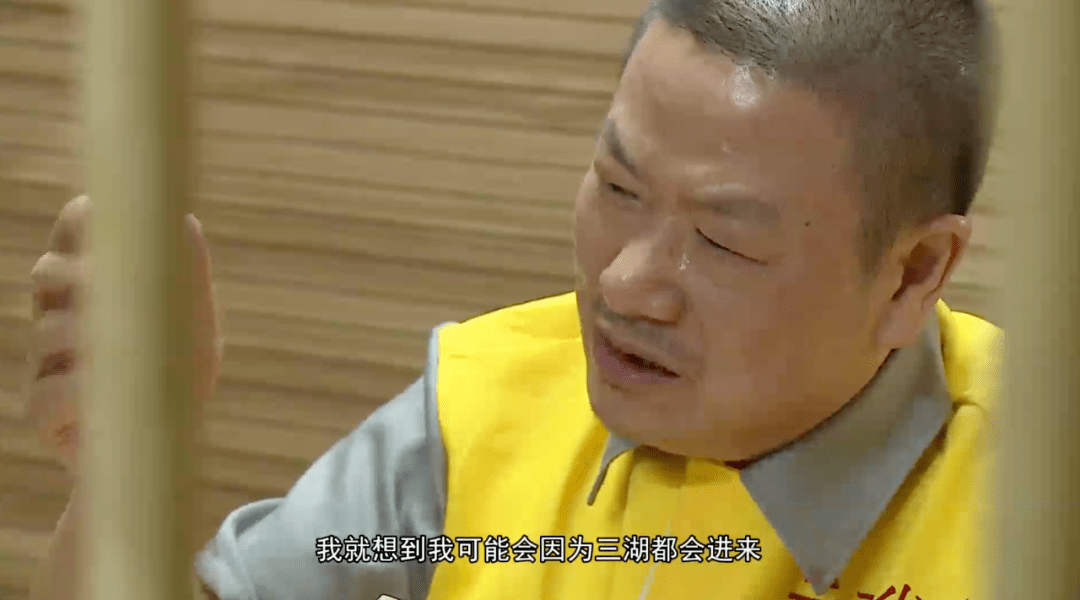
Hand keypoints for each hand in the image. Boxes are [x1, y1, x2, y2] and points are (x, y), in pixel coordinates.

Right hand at [23, 195, 221, 472]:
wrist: (162, 449)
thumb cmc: (176, 376)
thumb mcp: (193, 324)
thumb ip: (187, 276)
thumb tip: (186, 222)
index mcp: (93, 288)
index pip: (71, 234)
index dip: (82, 221)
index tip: (101, 211)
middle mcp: (60, 317)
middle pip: (48, 272)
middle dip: (81, 274)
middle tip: (110, 282)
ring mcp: (45, 362)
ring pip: (48, 330)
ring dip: (90, 337)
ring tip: (127, 354)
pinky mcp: (41, 410)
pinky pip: (50, 392)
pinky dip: (81, 392)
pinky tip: (108, 399)